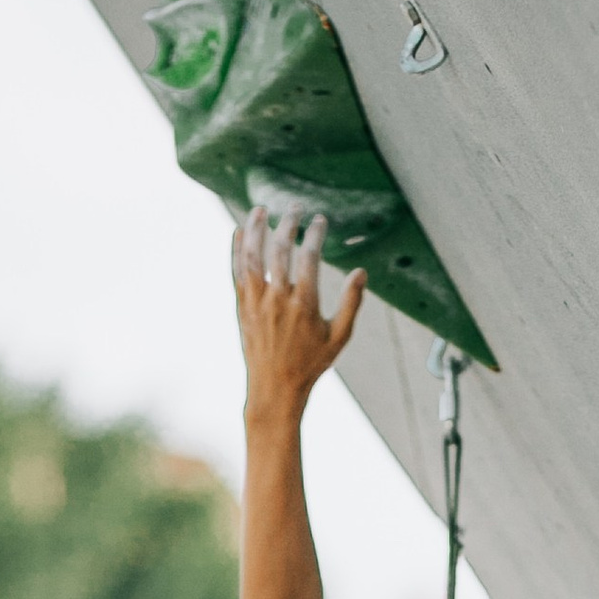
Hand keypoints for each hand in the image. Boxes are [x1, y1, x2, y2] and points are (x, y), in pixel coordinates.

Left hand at [234, 200, 365, 413]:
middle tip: (295, 209)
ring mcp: (257, 302)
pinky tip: (239, 231)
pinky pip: (237, 272)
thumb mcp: (339, 337)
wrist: (274, 389)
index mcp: (304, 305)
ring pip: (253, 257)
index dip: (315, 234)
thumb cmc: (310, 364)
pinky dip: (237, 250)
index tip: (319, 220)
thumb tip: (361, 272)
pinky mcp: (242, 307)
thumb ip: (352, 304)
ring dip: (255, 229)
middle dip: (288, 224)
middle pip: (280, 250)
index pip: (309, 258)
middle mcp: (277, 300)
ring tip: (260, 209)